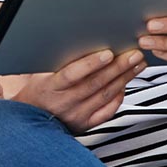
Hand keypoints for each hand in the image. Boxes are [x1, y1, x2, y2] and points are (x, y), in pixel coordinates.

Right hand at [14, 48, 144, 132]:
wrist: (29, 121)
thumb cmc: (35, 93)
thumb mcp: (37, 74)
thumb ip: (55, 62)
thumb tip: (75, 41)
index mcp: (50, 88)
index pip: (72, 74)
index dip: (91, 64)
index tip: (108, 53)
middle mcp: (65, 103)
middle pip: (96, 83)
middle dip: (118, 67)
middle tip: (133, 54)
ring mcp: (77, 115)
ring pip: (105, 95)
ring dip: (124, 78)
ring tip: (136, 64)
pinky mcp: (85, 124)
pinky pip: (107, 111)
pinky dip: (118, 97)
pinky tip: (125, 84)